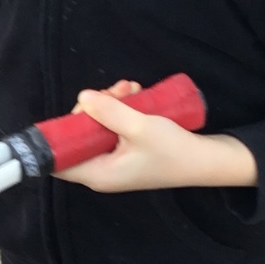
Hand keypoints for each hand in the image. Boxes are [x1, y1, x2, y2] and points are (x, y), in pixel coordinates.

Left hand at [55, 87, 258, 193]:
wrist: (206, 160)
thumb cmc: (173, 149)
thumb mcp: (140, 127)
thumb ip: (109, 112)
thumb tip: (82, 97)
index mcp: (97, 174)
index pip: (59, 161)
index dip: (61, 135)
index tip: (80, 111)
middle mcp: (101, 171)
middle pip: (78, 137)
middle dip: (92, 110)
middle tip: (112, 92)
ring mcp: (113, 161)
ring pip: (96, 128)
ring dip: (109, 105)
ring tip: (129, 88)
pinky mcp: (125, 152)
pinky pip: (112, 129)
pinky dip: (120, 111)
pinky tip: (135, 95)